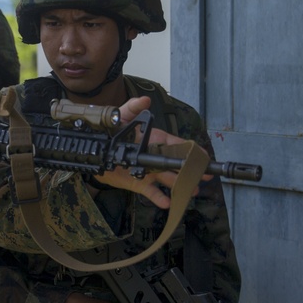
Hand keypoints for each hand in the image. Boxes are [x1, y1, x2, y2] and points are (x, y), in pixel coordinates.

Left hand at [95, 97, 209, 208]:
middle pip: (177, 164)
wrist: (98, 151)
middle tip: (204, 175)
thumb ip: (133, 107)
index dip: (190, 150)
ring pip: (168, 179)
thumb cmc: (112, 132)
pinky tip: (168, 203)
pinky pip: (151, 192)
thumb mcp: (122, 116)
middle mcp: (155, 157)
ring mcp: (148, 171)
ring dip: (180, 185)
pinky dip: (159, 198)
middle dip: (190, 170)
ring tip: (192, 191)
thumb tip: (146, 100)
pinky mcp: (139, 183)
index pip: (177, 144)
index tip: (203, 155)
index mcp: (156, 140)